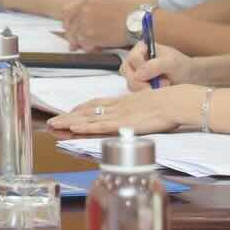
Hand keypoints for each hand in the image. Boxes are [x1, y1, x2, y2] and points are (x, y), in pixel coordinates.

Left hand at [47, 83, 197, 135]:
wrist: (177, 101)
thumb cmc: (169, 102)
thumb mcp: (150, 103)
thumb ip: (139, 108)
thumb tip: (136, 114)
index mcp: (124, 102)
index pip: (97, 103)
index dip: (82, 108)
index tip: (70, 111)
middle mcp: (118, 107)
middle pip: (88, 111)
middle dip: (69, 116)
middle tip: (52, 121)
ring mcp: (120, 115)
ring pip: (90, 118)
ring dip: (71, 122)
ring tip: (55, 125)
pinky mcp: (124, 123)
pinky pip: (101, 125)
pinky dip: (87, 127)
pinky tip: (75, 128)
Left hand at [62, 0, 133, 50]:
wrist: (137, 21)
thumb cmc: (128, 11)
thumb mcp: (106, 3)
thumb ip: (92, 8)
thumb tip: (84, 16)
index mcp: (87, 2)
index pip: (66, 11)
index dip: (67, 21)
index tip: (69, 26)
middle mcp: (84, 12)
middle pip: (68, 26)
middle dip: (71, 34)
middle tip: (74, 41)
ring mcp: (86, 25)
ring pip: (75, 38)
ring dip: (80, 43)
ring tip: (85, 46)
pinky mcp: (92, 38)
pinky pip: (84, 46)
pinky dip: (89, 48)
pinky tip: (95, 48)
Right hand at [120, 41, 191, 90]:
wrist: (189, 78)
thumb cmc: (181, 66)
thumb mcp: (172, 62)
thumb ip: (155, 65)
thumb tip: (138, 75)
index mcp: (140, 48)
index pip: (133, 59)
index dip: (143, 69)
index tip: (159, 75)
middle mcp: (135, 60)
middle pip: (128, 73)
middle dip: (144, 82)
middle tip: (162, 84)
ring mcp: (135, 73)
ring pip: (131, 84)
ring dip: (147, 89)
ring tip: (163, 86)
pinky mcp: (138, 85)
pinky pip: (136, 92)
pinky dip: (148, 94)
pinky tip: (159, 91)